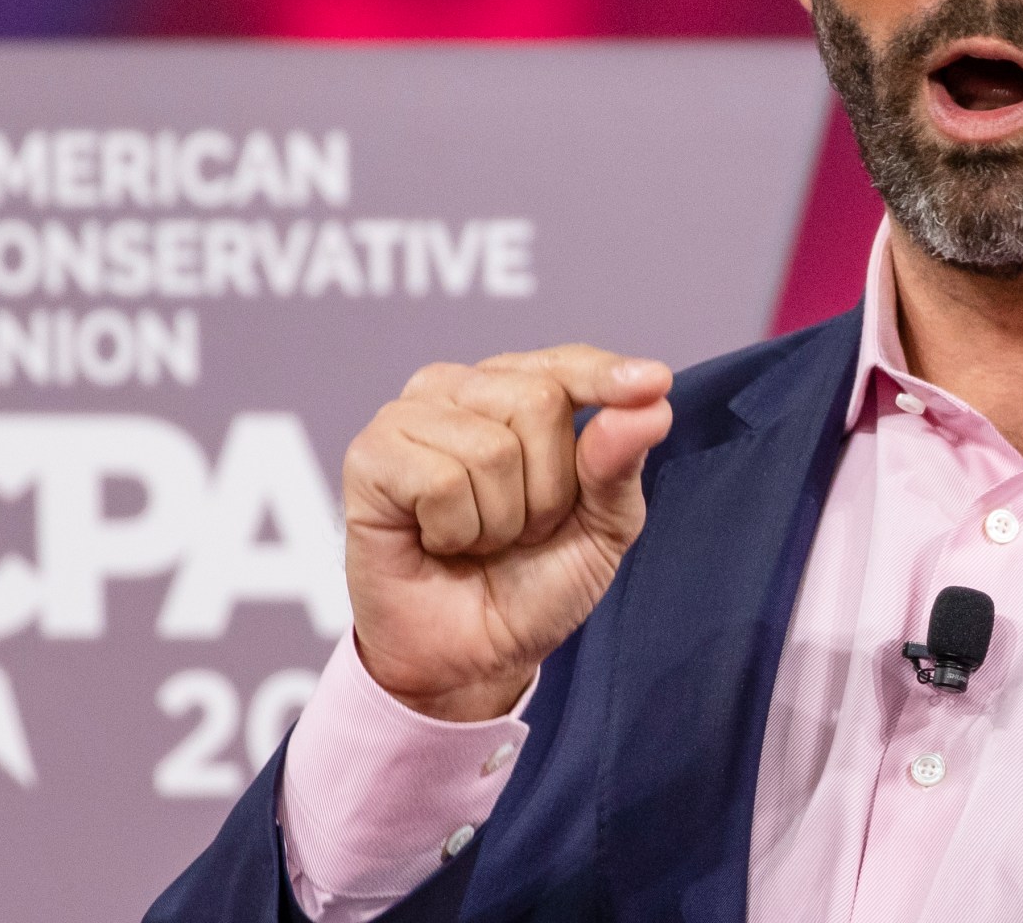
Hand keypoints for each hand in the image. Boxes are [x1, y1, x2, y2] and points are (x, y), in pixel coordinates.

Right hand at [341, 344, 673, 719]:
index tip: (652, 384)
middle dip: (548, 491)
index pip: (567, 363)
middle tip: (520, 531)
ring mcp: (409, 416)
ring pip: (491, 447)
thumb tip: (650, 404)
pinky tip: (437, 542)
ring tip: (477, 540)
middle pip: (538, 401)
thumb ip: (620, 467)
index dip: (608, 376)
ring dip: (500, 520)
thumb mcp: (601, 531)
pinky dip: (455, 531)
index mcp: (517, 391)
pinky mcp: (369, 456)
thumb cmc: (533, 585)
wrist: (472, 660)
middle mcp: (460, 389)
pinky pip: (440, 480)